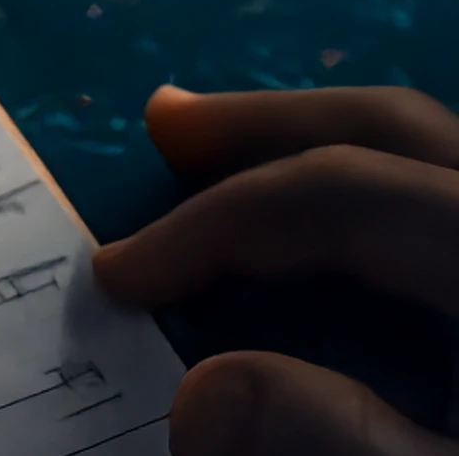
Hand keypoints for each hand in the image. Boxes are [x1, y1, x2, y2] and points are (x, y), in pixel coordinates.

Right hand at [93, 85, 458, 455]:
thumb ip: (343, 444)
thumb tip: (200, 398)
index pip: (339, 196)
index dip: (214, 225)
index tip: (120, 276)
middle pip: (391, 131)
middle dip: (264, 123)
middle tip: (163, 124)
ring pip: (429, 156)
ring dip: (322, 144)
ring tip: (232, 152)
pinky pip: (450, 202)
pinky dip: (381, 195)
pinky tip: (334, 239)